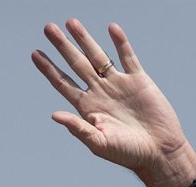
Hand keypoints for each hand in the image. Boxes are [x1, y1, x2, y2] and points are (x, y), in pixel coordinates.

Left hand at [32, 20, 195, 186]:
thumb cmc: (129, 154)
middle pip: (76, 64)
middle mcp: (101, 92)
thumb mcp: (100, 143)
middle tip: (48, 28)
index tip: (35, 53)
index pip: (63, 83)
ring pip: (98, 56)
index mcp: (88, 107)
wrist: (160, 152)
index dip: (49, 69)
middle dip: (62, 46)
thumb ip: (78, 128)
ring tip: (71, 23)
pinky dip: (120, 43)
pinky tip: (112, 29)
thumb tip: (54, 115)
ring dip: (85, 39)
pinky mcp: (139, 81)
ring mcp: (119, 85)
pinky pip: (127, 57)